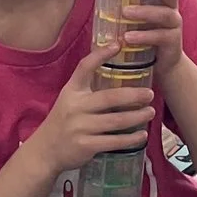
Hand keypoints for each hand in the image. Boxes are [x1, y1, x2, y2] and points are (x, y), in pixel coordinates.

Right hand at [26, 46, 155, 172]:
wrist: (45, 152)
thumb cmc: (63, 122)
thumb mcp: (70, 100)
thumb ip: (88, 89)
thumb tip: (119, 76)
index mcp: (72, 91)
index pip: (84, 68)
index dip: (100, 54)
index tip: (118, 44)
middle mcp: (75, 107)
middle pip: (110, 98)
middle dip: (134, 95)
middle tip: (150, 94)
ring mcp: (80, 127)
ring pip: (116, 121)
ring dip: (137, 117)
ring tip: (151, 112)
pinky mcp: (86, 145)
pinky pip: (114, 141)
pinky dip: (131, 139)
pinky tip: (142, 135)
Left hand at [106, 0, 185, 75]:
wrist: (163, 63)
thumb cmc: (146, 33)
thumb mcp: (139, 16)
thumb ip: (129, 2)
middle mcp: (172, 8)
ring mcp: (174, 25)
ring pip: (165, 13)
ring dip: (145, 12)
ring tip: (125, 13)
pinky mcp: (173, 42)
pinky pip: (160, 36)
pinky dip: (143, 36)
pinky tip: (127, 38)